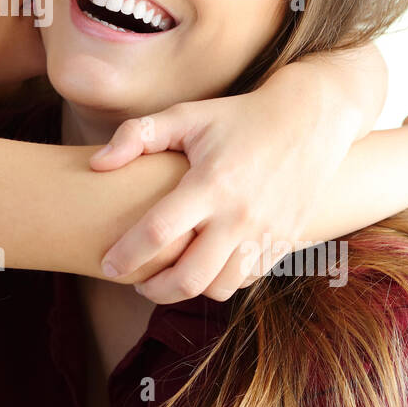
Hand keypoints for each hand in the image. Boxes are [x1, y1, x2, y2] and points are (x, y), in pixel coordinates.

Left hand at [89, 73, 356, 304]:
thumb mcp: (186, 116)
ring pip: (219, 288)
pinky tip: (204, 265)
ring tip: (168, 277)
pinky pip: (246, 280)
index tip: (108, 265)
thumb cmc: (237, 117)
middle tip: (136, 283)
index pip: (158, 233)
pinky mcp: (284, 242)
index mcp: (210, 183)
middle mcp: (240, 215)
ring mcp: (266, 233)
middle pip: (188, 278)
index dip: (126, 256)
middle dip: (154, 290)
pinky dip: (220, 281)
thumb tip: (98, 165)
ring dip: (187, 290)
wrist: (309, 121)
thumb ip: (137, 136)